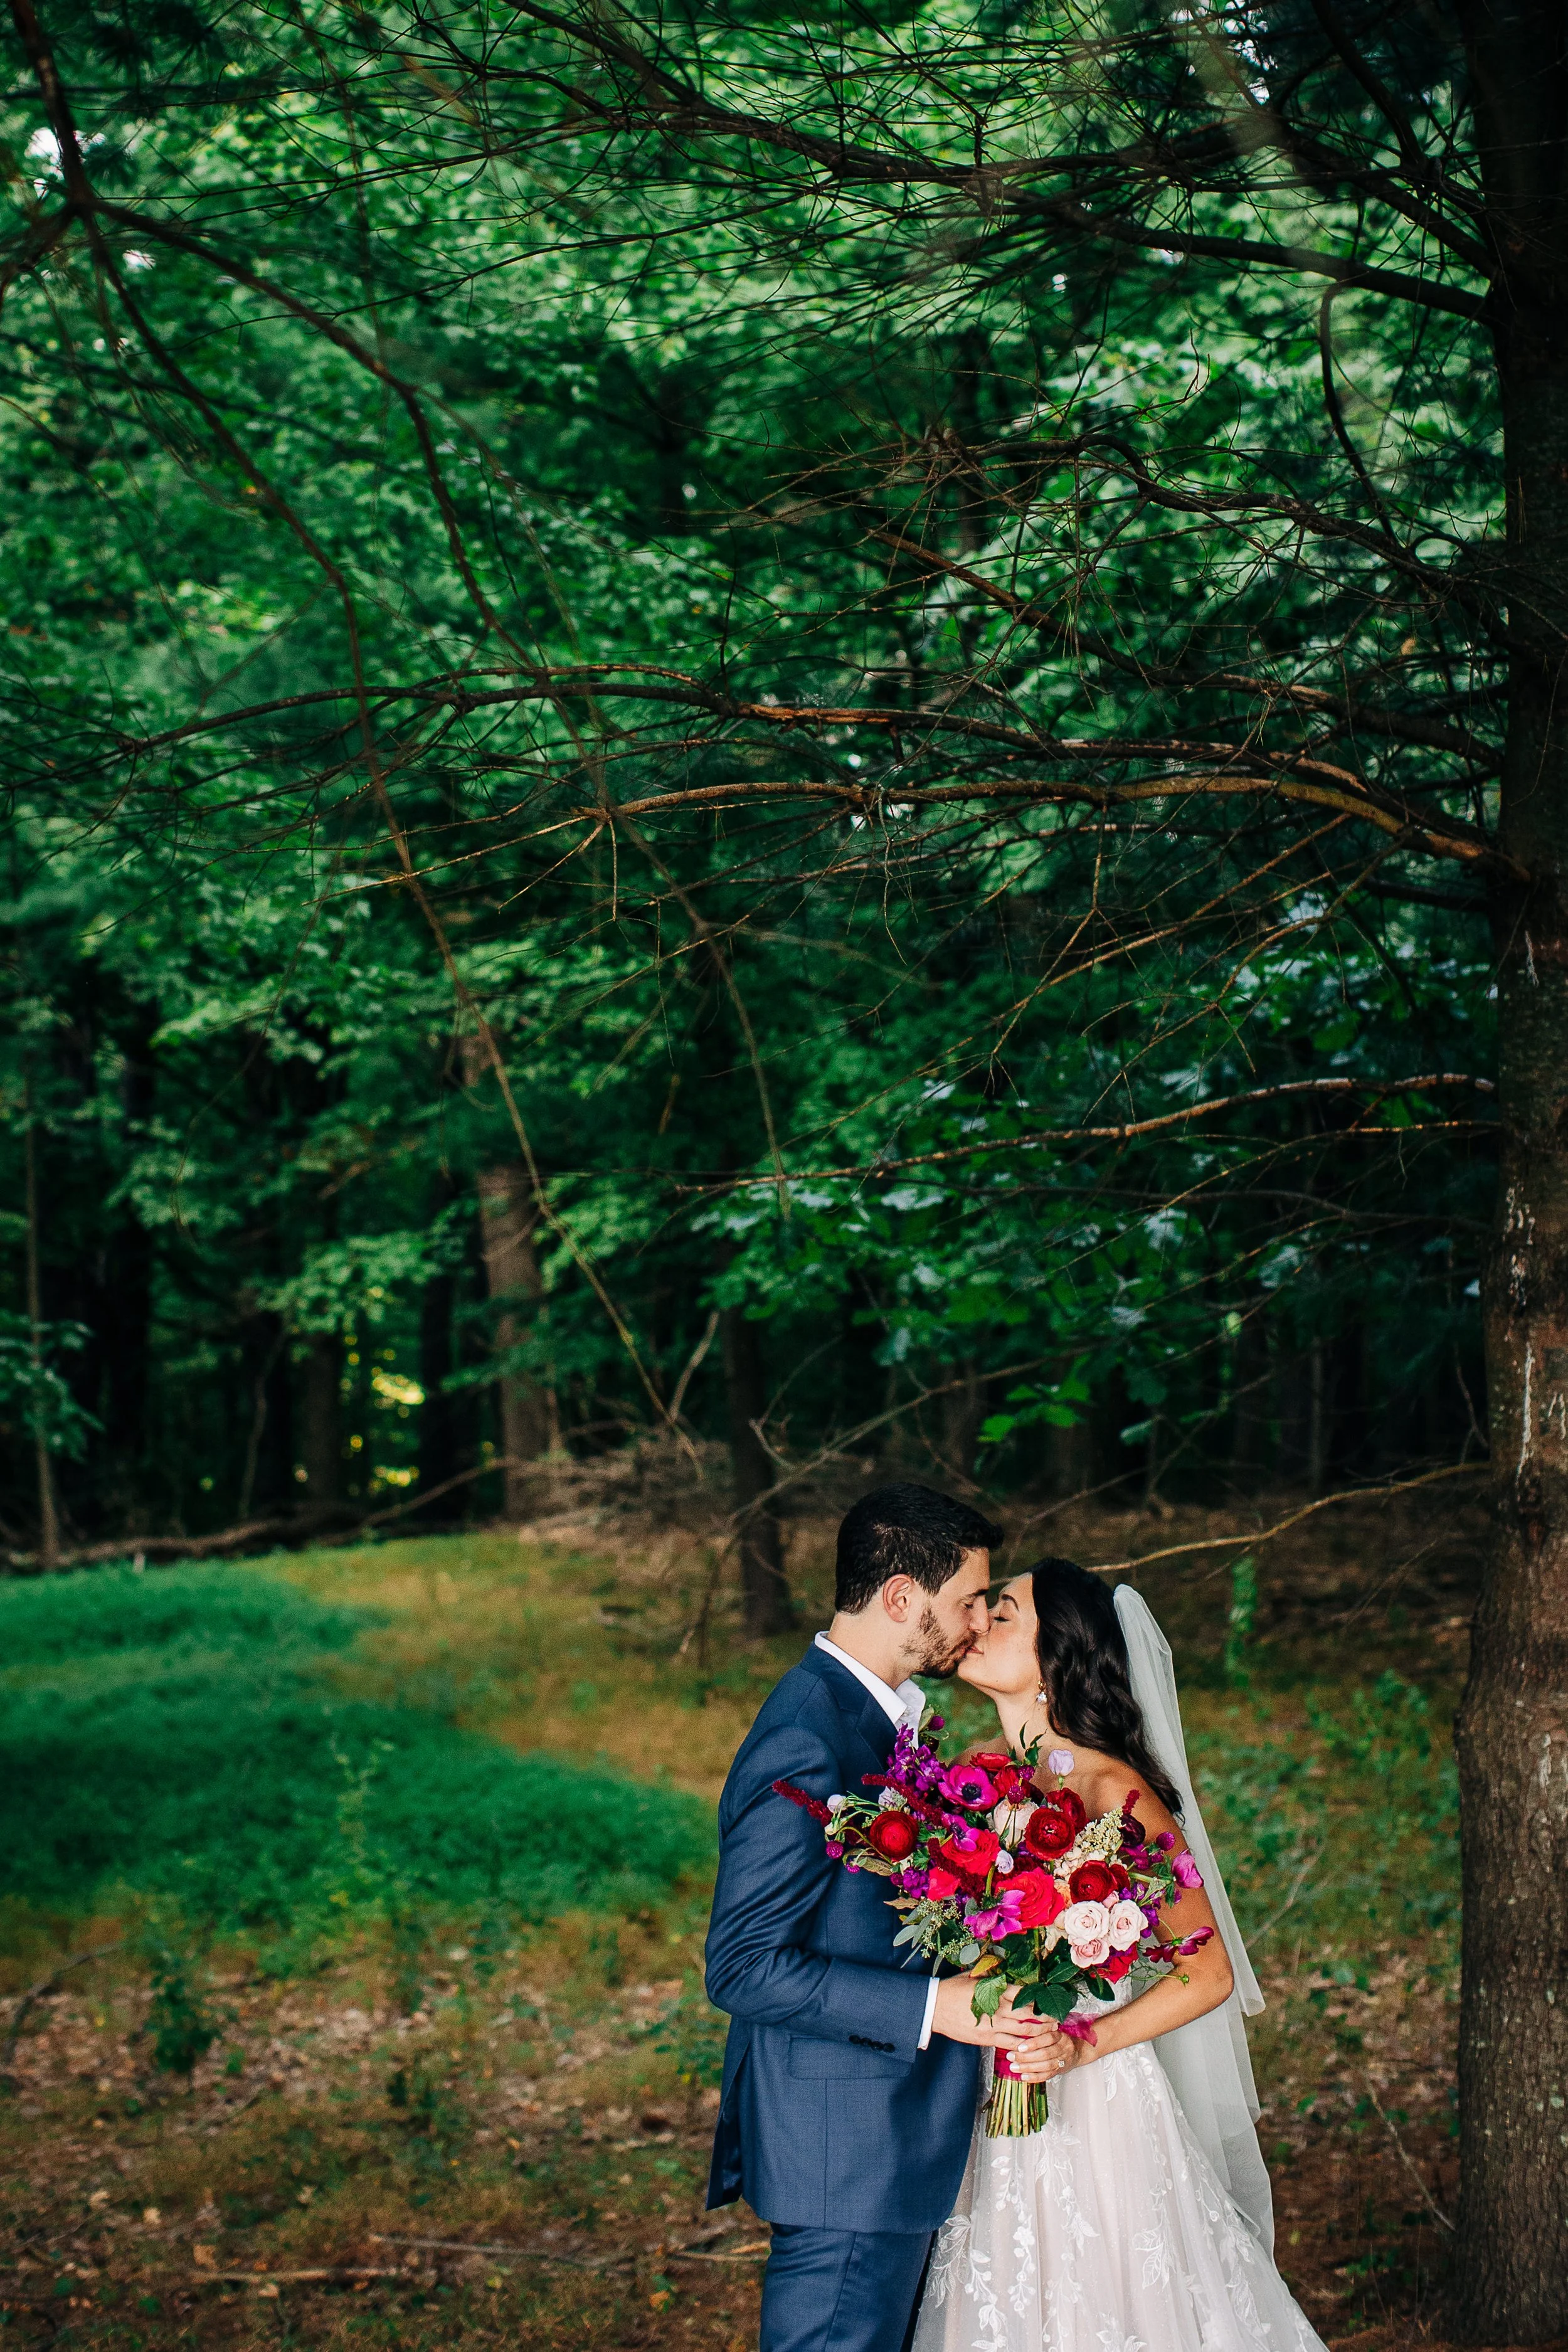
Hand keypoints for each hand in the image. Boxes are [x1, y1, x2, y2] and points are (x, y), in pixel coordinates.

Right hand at [930, 1975, 1057, 2059]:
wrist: (934, 2008)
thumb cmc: (953, 1988)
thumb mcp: (973, 1976)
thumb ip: (991, 1975)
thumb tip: (1006, 1970)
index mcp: (994, 1989)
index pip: (1023, 1994)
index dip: (1038, 1999)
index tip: (1049, 2001)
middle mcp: (996, 2008)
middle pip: (1028, 2014)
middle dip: (1045, 2018)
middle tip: (1056, 2019)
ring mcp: (992, 2025)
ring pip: (1023, 2032)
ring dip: (1039, 2033)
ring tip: (1050, 2033)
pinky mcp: (986, 2039)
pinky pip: (1009, 2045)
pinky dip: (1022, 2046)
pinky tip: (1030, 2046)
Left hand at [1003, 2015, 1094, 2084]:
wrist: (1079, 2051)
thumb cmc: (1060, 2038)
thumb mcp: (1054, 2029)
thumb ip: (1040, 2029)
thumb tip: (1018, 2028)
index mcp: (1061, 2035)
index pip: (1048, 2038)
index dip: (1034, 2043)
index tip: (1019, 2046)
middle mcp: (1063, 2048)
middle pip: (1045, 2054)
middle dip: (1026, 2056)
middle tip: (1011, 2056)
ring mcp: (1062, 2060)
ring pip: (1045, 2066)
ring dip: (1028, 2067)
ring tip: (1014, 2067)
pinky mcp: (1060, 2070)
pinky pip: (1047, 2076)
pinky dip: (1034, 2077)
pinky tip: (1023, 2076)